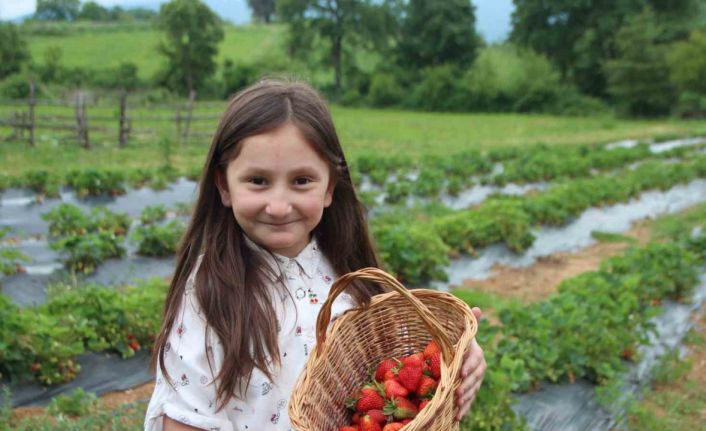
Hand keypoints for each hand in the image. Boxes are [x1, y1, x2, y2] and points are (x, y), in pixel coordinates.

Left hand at [455, 307, 485, 421]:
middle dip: (467, 386)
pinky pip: (470, 400)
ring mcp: (476, 380)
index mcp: (477, 353)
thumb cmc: (459, 340)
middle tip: (458, 393)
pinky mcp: (471, 390)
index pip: (475, 360)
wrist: (461, 353)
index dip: (469, 366)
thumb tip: (477, 309)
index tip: (461, 373)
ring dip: (466, 399)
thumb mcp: (462, 332)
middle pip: (475, 378)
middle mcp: (479, 368)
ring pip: (473, 390)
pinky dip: (465, 409)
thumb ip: (469, 323)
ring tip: (458, 405)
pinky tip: (458, 416)